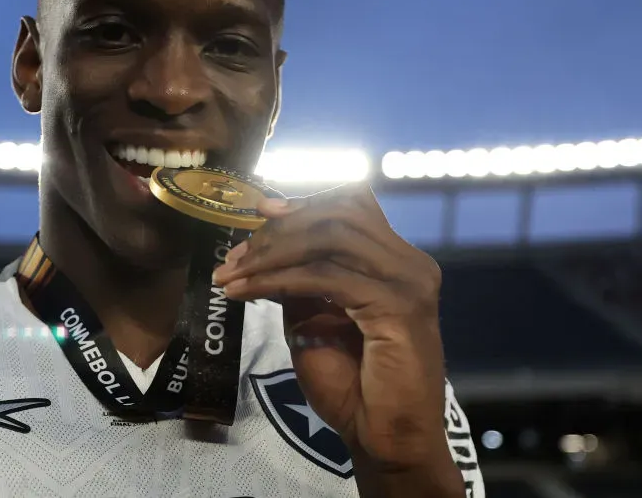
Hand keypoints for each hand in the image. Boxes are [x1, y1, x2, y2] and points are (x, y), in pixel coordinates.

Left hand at [212, 183, 458, 479]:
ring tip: (233, 274)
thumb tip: (266, 247)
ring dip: (272, 252)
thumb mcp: (316, 319)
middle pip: (340, 213)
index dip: (303, 203)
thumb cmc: (353, 385)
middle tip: (235, 255)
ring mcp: (408, 281)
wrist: (384, 438)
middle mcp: (409, 263)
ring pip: (330, 238)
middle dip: (280, 229)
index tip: (259, 211)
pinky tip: (246, 292)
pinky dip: (278, 279)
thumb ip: (302, 279)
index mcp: (396, 261)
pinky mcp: (397, 306)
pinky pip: (325, 277)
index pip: (353, 205)